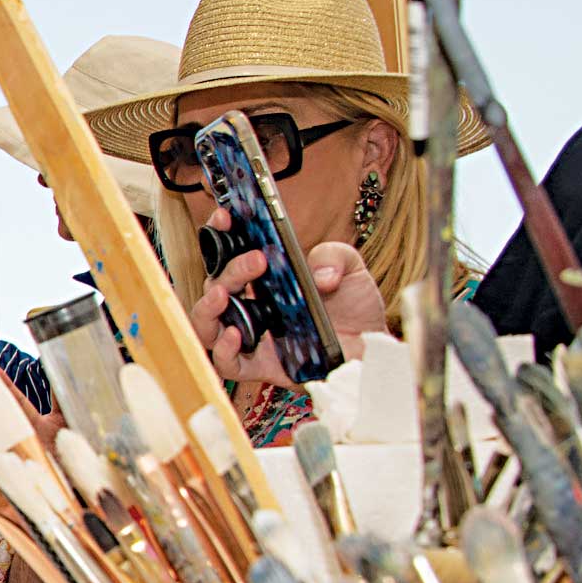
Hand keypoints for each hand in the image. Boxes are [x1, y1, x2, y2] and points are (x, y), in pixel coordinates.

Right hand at [192, 237, 382, 386]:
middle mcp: (250, 305)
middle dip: (228, 269)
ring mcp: (253, 336)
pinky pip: (227, 363)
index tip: (225, 216)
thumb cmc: (355, 307)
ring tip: (222, 295)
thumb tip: (319, 274)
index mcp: (263, 278)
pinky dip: (224, 349)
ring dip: (207, 307)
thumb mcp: (350, 267)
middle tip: (256, 259)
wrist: (373, 345)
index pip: (228, 254)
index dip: (221, 234)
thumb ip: (334, 256)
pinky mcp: (261, 366)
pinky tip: (236, 335)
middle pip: (216, 286)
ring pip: (207, 324)